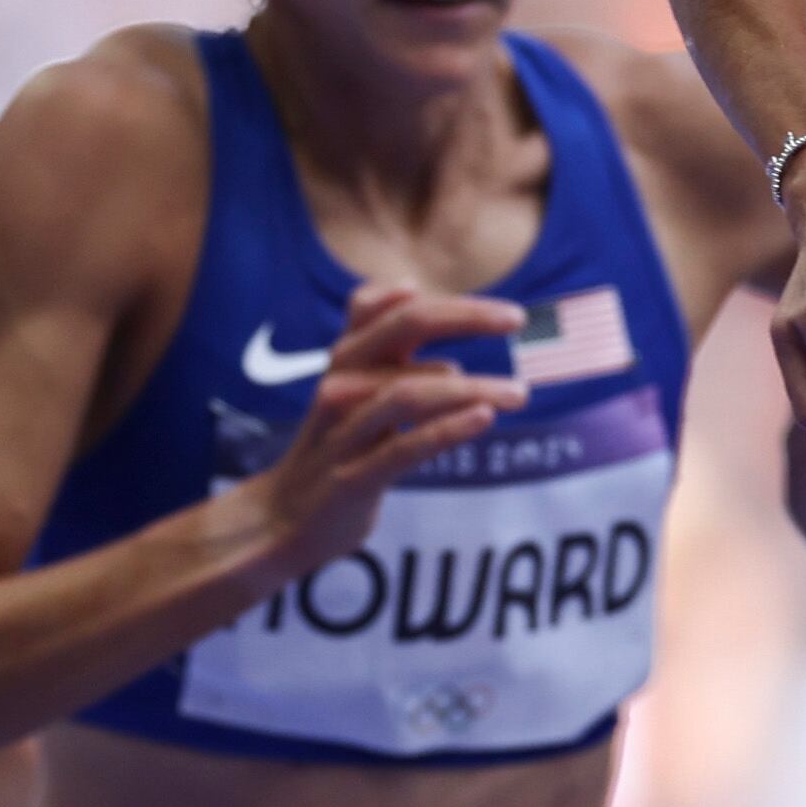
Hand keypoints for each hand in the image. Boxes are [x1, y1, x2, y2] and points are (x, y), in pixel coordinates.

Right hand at [245, 285, 528, 577]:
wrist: (286, 518)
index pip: (393, 307)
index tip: (509, 315)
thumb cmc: (337, 443)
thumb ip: (378, 339)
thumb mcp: (354, 386)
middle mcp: (340, 381)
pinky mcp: (351, 477)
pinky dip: (448, 428)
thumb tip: (407, 288)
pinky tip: (484, 418)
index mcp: (346, 356)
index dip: (451, 303)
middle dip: (465, 317)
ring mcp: (343, 429)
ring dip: (472, 387)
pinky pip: (404, 446)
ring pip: (409, 391)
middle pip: (403, 328)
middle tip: (518, 321)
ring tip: (519, 393)